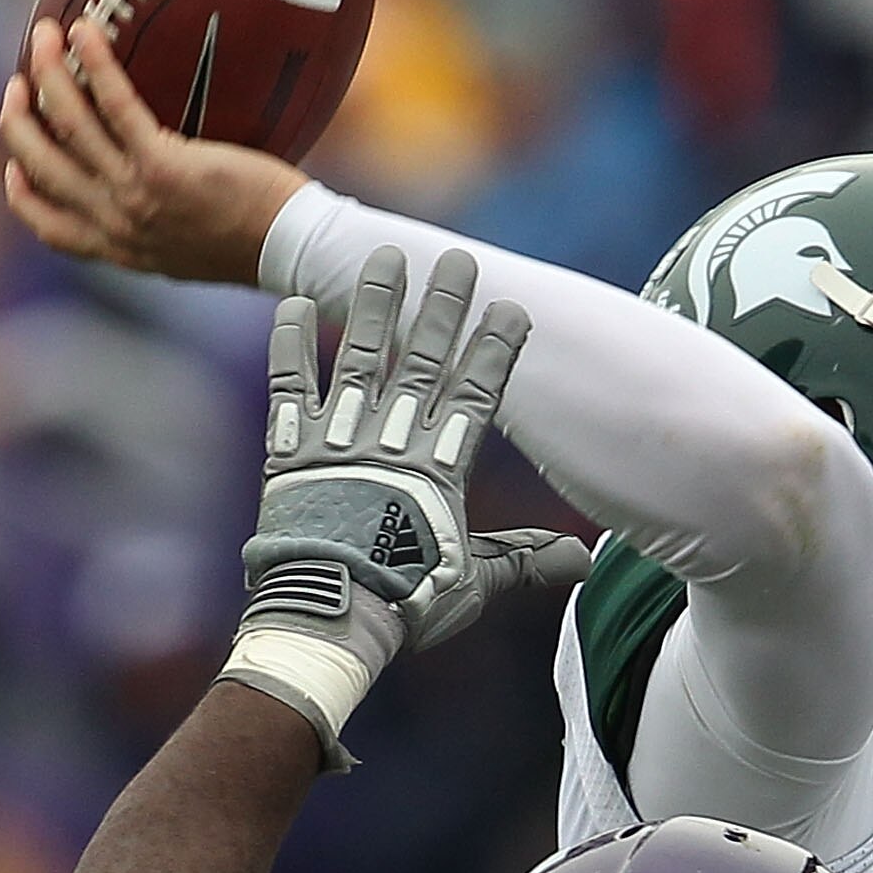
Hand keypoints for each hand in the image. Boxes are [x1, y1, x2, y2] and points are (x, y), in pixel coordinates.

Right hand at [1, 16, 302, 281]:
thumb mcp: (194, 244)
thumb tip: (159, 188)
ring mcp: (136, 196)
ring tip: (44, 36)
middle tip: (17, 84)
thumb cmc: (256, 242)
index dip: (24, 192)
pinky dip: (94, 62)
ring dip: (46, 73)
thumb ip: (163, 220)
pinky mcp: (163, 167)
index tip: (16, 165)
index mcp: (123, 249)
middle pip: (41, 168)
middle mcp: (119, 225)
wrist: (289, 250)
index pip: (52, 227)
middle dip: (17, 121)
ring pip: (66, 125)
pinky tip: (86, 30)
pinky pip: (115, 103)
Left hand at [220, 243, 589, 765]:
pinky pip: (290, 387)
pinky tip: (296, 302)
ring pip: (362, 358)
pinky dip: (292, 345)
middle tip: (458, 259)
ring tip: (388, 258)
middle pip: (423, 360)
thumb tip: (582, 562)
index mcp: (440, 469)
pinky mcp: (292, 452)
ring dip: (377, 306)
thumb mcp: (473, 581)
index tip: (512, 308)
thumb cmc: (408, 602)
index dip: (495, 349)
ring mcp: (341, 440)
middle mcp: (393, 441)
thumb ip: (523, 559)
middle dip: (443, 307)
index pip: (476, 394)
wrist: (332, 615)